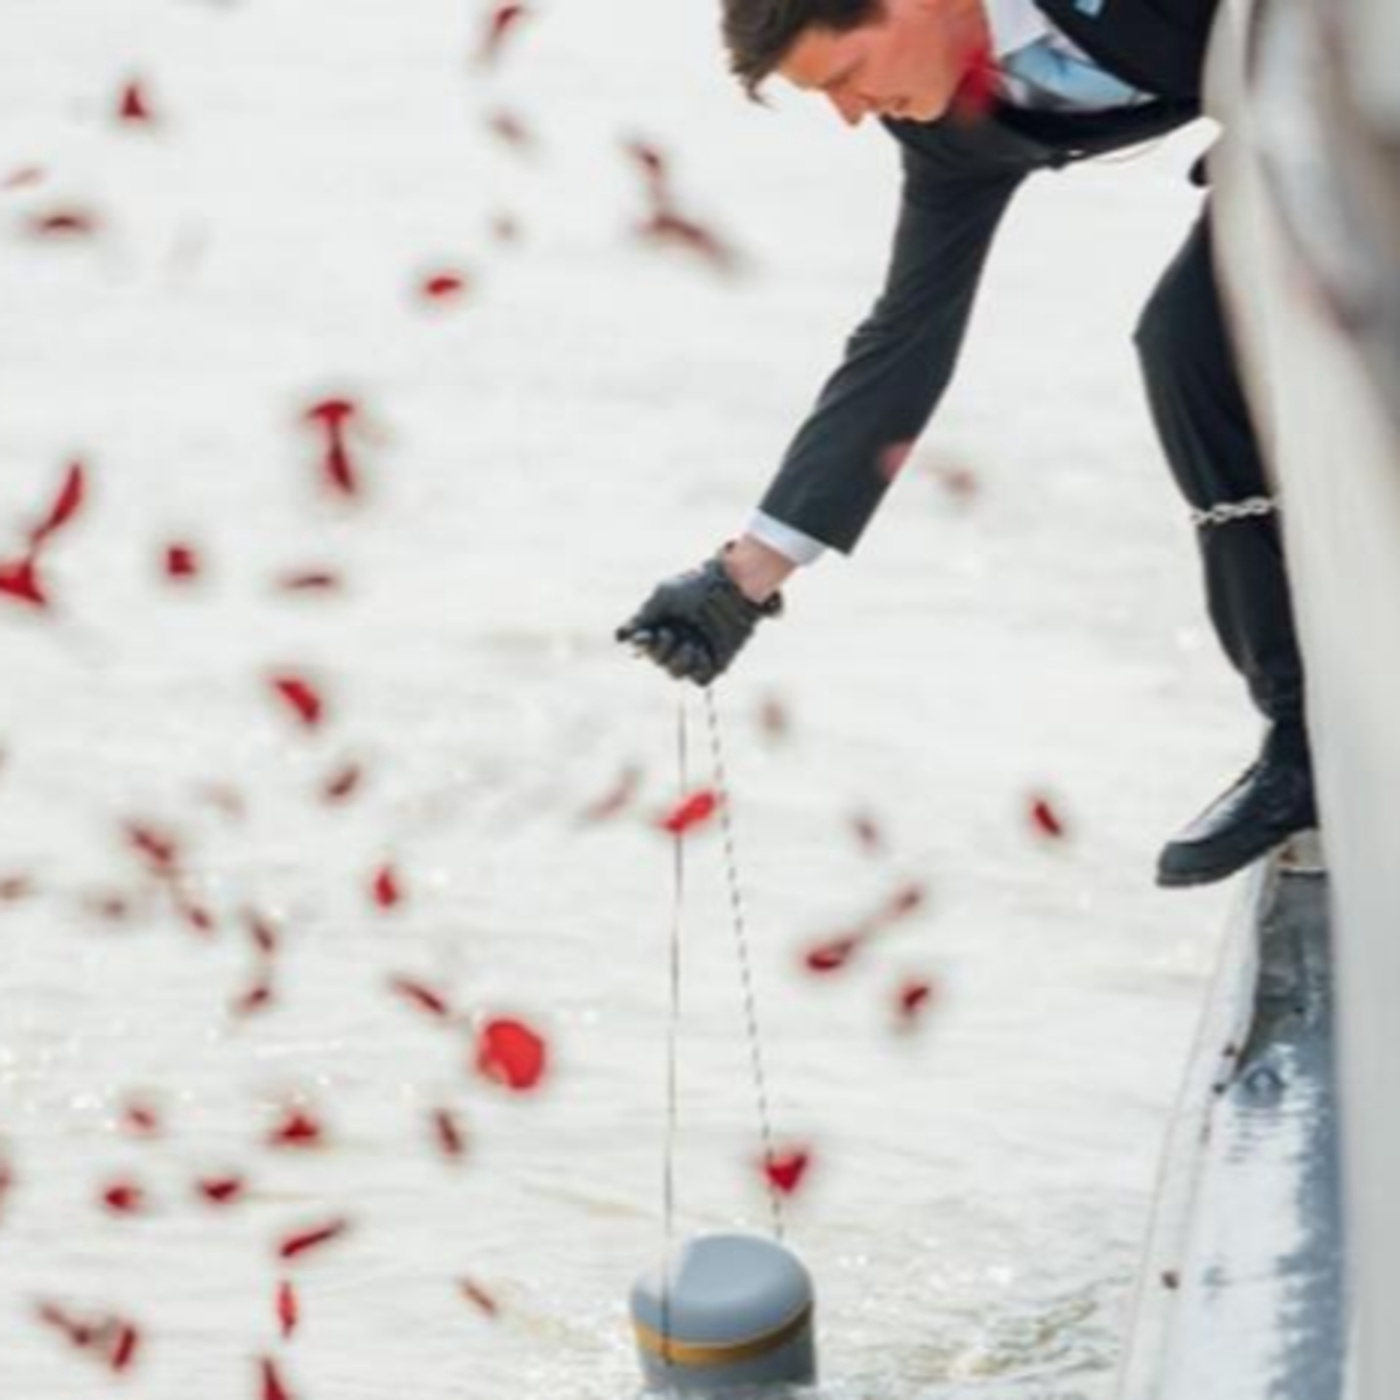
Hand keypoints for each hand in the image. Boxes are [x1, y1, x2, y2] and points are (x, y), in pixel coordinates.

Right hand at [616, 548, 783, 685]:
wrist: (733, 587)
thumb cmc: (696, 585)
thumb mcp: (663, 596)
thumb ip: (642, 617)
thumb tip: (619, 637)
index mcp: (663, 625)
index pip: (644, 645)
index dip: (642, 645)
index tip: (646, 637)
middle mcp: (678, 641)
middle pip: (658, 662)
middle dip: (660, 652)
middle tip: (669, 634)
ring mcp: (696, 653)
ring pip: (675, 674)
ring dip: (677, 662)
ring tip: (689, 645)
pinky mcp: (716, 662)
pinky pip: (700, 679)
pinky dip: (696, 669)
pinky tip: (701, 652)